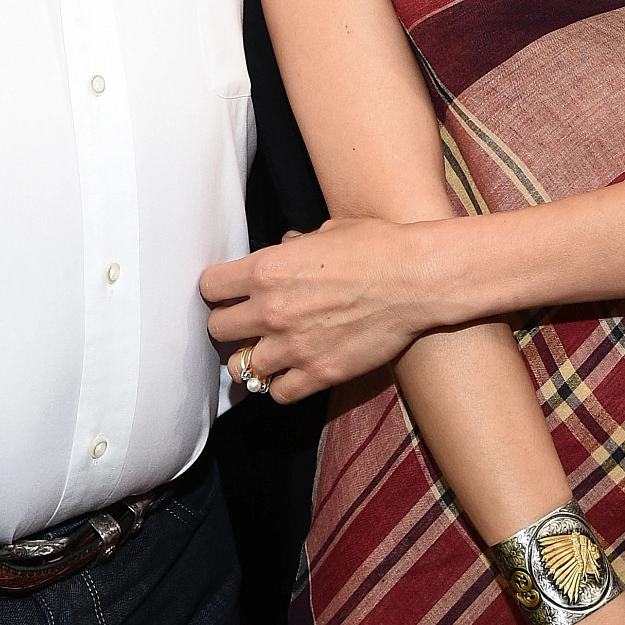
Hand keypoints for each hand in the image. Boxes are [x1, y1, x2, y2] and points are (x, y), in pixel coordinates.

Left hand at [204, 215, 445, 400]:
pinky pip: (277, 393)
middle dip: (228, 325)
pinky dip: (280, 385)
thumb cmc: (375, 246)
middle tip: (244, 323)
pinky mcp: (318, 373)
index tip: (228, 293)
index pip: (209, 287)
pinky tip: (290, 373)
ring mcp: (293, 346)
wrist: (416, 279)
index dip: (217, 290)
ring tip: (265, 352)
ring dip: (250, 358)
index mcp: (266, 269)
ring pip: (240, 366)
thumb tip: (284, 247)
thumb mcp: (326, 231)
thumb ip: (294, 245)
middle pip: (217, 328)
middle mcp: (271, 310)